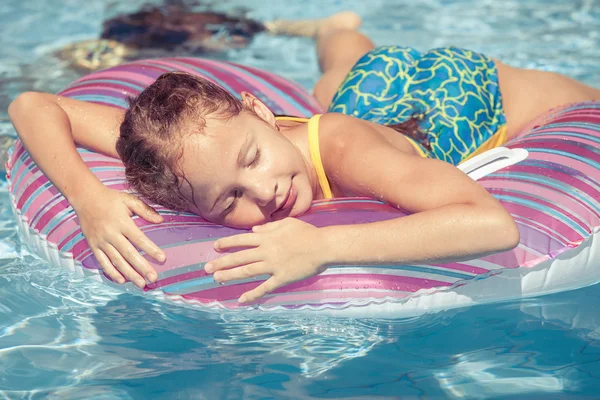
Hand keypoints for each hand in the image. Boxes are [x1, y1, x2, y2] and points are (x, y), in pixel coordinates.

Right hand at [73, 187, 165, 287]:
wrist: (85, 198)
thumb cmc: (111, 199)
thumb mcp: (129, 200)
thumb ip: (145, 210)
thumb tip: (161, 220)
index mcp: (122, 222)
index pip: (139, 239)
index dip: (151, 249)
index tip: (163, 259)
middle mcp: (111, 234)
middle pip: (128, 254)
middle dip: (142, 267)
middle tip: (153, 278)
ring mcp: (101, 241)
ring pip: (116, 261)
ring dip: (129, 273)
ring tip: (141, 283)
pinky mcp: (93, 246)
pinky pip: (103, 261)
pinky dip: (111, 272)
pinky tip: (122, 280)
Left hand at [204, 218, 328, 302]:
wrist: (323, 246)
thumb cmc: (307, 232)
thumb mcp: (286, 223)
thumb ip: (269, 226)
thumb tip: (255, 228)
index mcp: (267, 237)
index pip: (242, 240)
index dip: (227, 244)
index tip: (215, 247)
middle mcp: (266, 251)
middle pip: (239, 257)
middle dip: (221, 262)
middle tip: (207, 268)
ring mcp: (273, 265)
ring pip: (247, 271)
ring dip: (230, 275)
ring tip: (217, 279)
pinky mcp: (282, 278)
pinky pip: (264, 287)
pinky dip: (252, 294)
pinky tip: (241, 300)